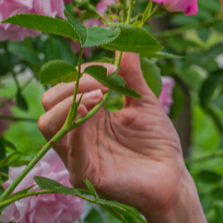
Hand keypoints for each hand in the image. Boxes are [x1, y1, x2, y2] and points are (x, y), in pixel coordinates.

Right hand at [38, 52, 188, 221]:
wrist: (173, 179)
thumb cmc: (159, 145)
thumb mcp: (144, 104)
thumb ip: (131, 76)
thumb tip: (126, 44)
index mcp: (86, 117)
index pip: (64, 88)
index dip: (84, 74)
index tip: (113, 71)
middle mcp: (75, 135)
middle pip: (48, 103)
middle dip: (74, 85)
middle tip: (105, 83)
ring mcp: (76, 156)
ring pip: (48, 125)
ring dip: (70, 104)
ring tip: (100, 96)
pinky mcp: (85, 175)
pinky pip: (70, 151)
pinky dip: (78, 129)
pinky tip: (95, 112)